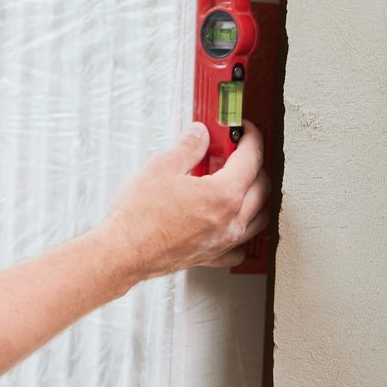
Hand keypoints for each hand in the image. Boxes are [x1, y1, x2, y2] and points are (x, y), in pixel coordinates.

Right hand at [99, 122, 271, 278]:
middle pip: (261, 186)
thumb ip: (188, 147)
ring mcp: (224, 241)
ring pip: (259, 215)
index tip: (243, 131)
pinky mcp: (212, 256)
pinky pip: (241, 245)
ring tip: (235, 182)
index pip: (251, 158)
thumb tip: (199, 134)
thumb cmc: (139, 217)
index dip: (250, 138)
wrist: (124, 251)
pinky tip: (229, 221)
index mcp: (224, 194)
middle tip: (233, 152)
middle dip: (253, 163)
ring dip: (254, 195)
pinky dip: (242, 229)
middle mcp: (232, 220)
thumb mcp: (161, 168)